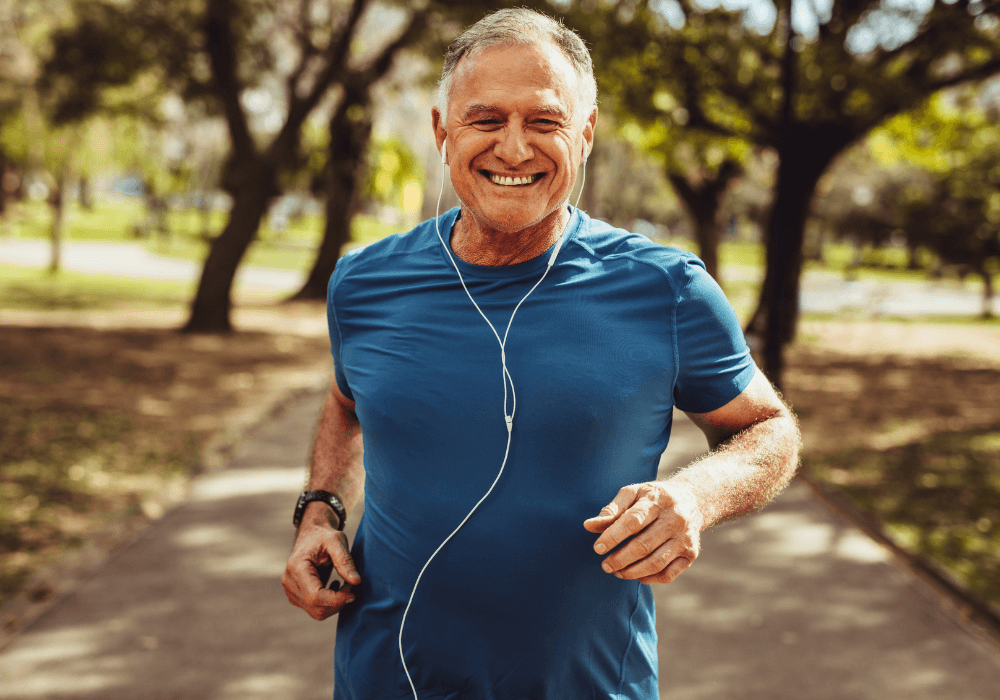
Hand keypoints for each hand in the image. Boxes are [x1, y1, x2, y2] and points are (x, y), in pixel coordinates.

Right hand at [282, 522, 360, 619]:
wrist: (312, 534)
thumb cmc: (324, 535)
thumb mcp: (337, 541)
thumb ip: (345, 561)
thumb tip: (356, 581)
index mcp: (297, 568)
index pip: (315, 596)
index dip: (336, 599)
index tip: (353, 593)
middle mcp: (289, 582)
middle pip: (316, 607)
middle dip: (338, 601)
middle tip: (351, 584)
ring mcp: (290, 590)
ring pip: (316, 612)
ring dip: (335, 603)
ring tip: (344, 583)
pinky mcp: (295, 595)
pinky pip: (314, 609)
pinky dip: (329, 603)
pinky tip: (334, 586)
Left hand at [583, 481, 703, 583]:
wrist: (692, 501)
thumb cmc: (653, 498)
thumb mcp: (632, 494)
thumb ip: (611, 510)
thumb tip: (588, 526)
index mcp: (657, 500)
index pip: (633, 521)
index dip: (613, 536)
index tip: (597, 548)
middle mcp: (675, 519)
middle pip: (643, 545)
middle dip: (620, 559)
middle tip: (605, 565)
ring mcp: (685, 538)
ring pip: (656, 563)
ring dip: (632, 572)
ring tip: (616, 572)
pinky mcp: (691, 554)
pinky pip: (668, 574)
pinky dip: (649, 579)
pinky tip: (636, 575)